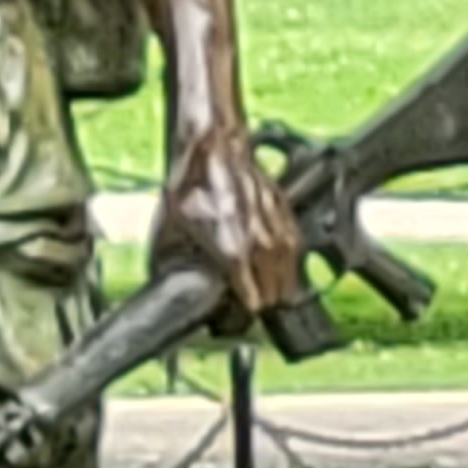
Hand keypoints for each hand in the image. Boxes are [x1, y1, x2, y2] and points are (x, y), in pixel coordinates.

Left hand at [153, 122, 307, 326]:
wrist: (215, 151)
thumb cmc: (191, 189)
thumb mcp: (172, 233)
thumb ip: (176, 266)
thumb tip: (172, 290)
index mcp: (234, 252)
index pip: (254, 300)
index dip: (245, 313)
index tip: (237, 316)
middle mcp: (262, 244)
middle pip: (276, 291)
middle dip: (264, 303)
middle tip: (251, 309)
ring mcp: (279, 229)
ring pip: (290, 272)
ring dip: (281, 286)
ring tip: (268, 295)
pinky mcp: (288, 216)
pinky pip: (296, 251)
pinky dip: (288, 263)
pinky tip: (278, 267)